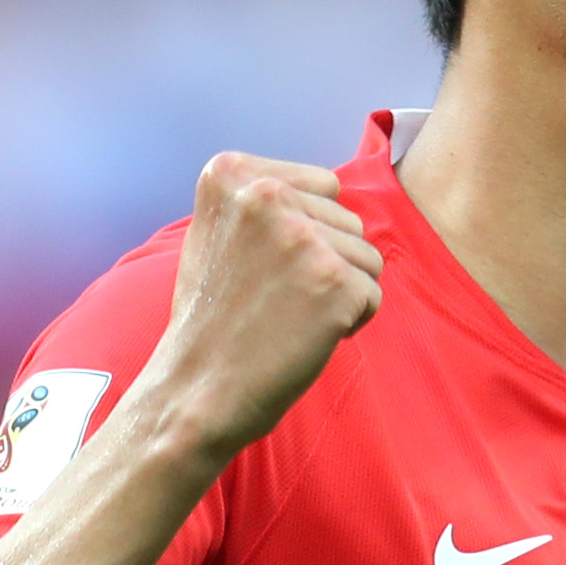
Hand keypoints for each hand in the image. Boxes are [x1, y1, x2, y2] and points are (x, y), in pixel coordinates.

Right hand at [145, 152, 383, 459]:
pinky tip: (304, 336)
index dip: (306, 231)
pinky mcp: (335, 282)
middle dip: (325, 262)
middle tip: (273, 300)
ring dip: (339, 291)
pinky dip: (349, 322)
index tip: (261, 266)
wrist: (194, 390)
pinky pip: (372, 295)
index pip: (322, 185)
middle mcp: (266, 194)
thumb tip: (333, 189)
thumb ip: (266, 203)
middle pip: (346, 220)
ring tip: (287, 317)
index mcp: (231, 174)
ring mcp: (303, 238)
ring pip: (365, 256)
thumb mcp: (217, 232)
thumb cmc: (209, 319)